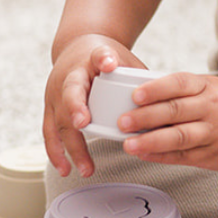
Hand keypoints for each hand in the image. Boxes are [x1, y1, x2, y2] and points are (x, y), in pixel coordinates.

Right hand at [43, 35, 143, 177]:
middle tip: (83, 124)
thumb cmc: (102, 56)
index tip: (108, 64)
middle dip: (75, 110)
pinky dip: (57, 153)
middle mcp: (67, 76)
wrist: (76, 49)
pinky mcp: (51, 110)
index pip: (97, 55)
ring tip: (83, 166)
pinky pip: (51, 133)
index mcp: (89, 58)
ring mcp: (55, 95)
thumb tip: (166, 97)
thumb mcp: (121, 56)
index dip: (103, 60)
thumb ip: (137, 73)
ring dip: (69, 145)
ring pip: (58, 120)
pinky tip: (65, 169)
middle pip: (70, 94)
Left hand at [119, 73, 217, 170]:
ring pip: (180, 137)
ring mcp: (213, 133)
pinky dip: (162, 156)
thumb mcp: (209, 87)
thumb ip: (181, 92)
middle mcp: (211, 108)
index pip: (180, 83)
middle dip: (146, 117)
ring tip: (129, 144)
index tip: (136, 95)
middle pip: (176, 111)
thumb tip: (140, 97)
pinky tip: (145, 154)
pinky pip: (184, 156)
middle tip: (123, 121)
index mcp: (207, 87)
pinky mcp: (213, 155)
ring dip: (152, 141)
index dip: (157, 89)